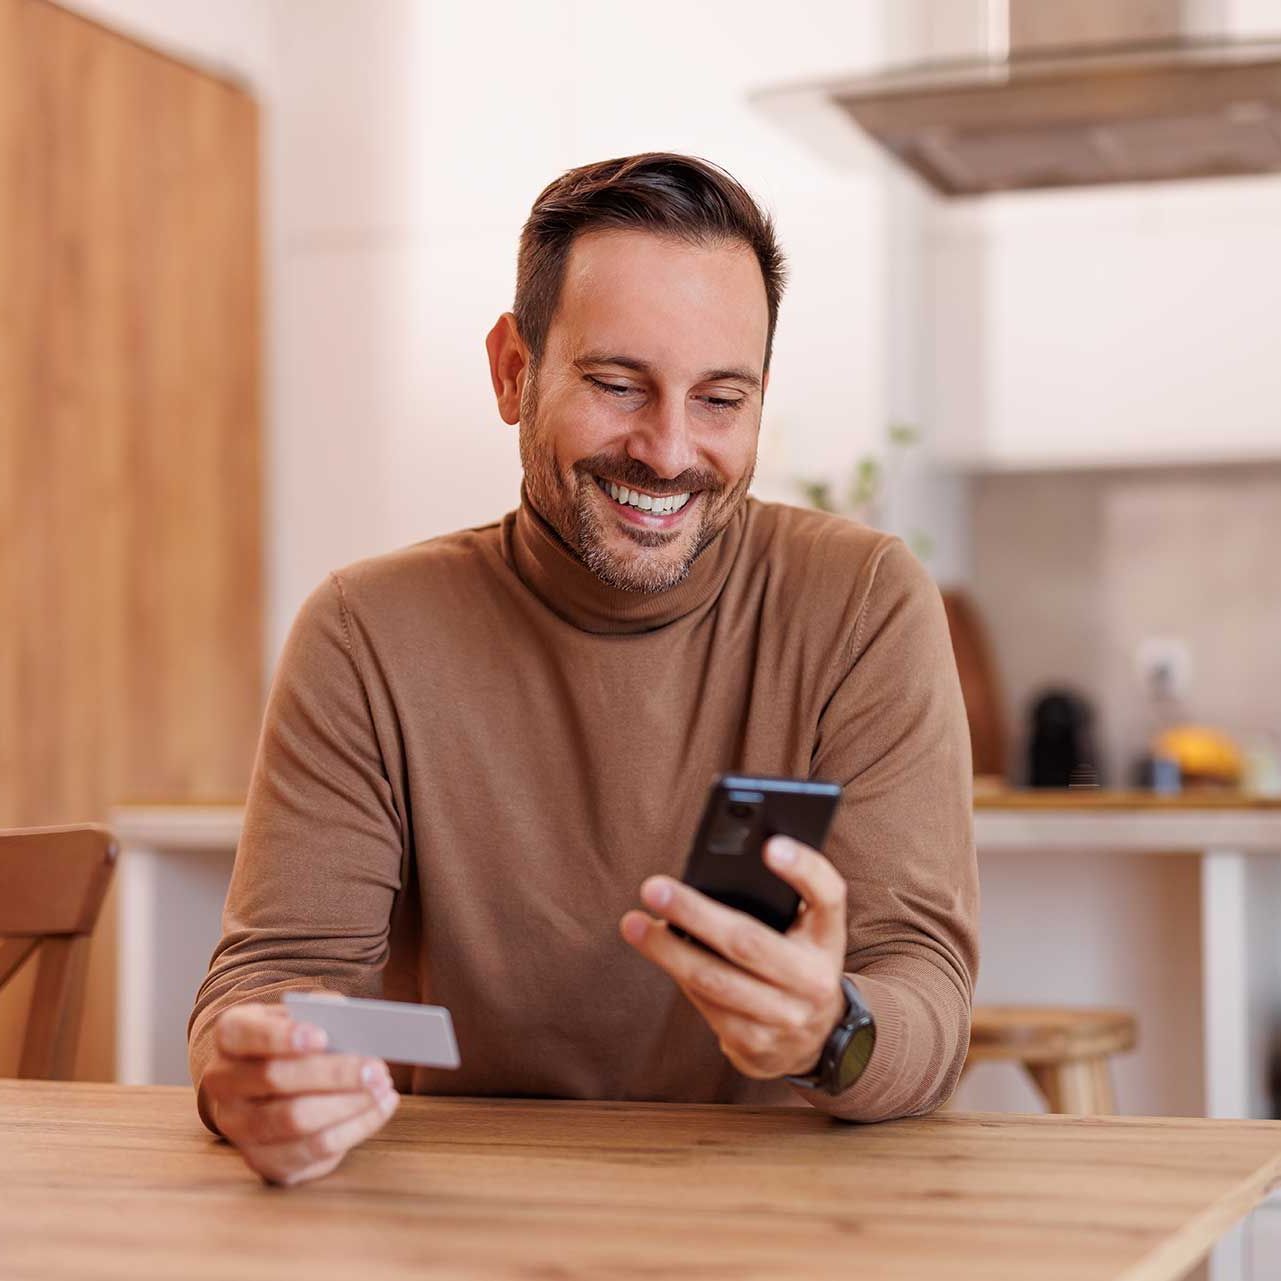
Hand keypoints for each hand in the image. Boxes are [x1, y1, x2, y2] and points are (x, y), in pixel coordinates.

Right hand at [199, 999, 399, 1185]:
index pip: (242, 1034)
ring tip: (382, 1087)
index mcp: (230, 1038)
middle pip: (275, 1078)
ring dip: (348, 1103)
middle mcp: (224, 1084)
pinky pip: (314, 1149)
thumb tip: (348, 1020)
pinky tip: (381, 1106)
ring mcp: (238, 1128)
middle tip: (375, 1067)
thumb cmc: (296, 1043)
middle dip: (332, 1073)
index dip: (280, 1036)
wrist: (273, 1088)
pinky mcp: (265, 1161)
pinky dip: (356, 1127)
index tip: (321, 1036)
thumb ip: (323, 1012)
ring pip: (295, 1119)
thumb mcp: (303, 1017)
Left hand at [619, 835, 847, 1080]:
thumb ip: (776, 899)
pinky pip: (706, 1006)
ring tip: (632, 923)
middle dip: (694, 913)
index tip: (770, 845)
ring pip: (715, 980)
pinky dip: (679, 975)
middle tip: (653, 887)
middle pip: (748, 941)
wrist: (818, 1037)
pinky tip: (658, 953)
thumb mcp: (804, 930)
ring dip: (667, 950)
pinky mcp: (756, 1046)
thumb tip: (705, 875)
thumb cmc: (796, 959)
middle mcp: (815, 979)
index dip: (803, 869)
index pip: (827, 896)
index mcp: (828, 937)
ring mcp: (787, 1018)